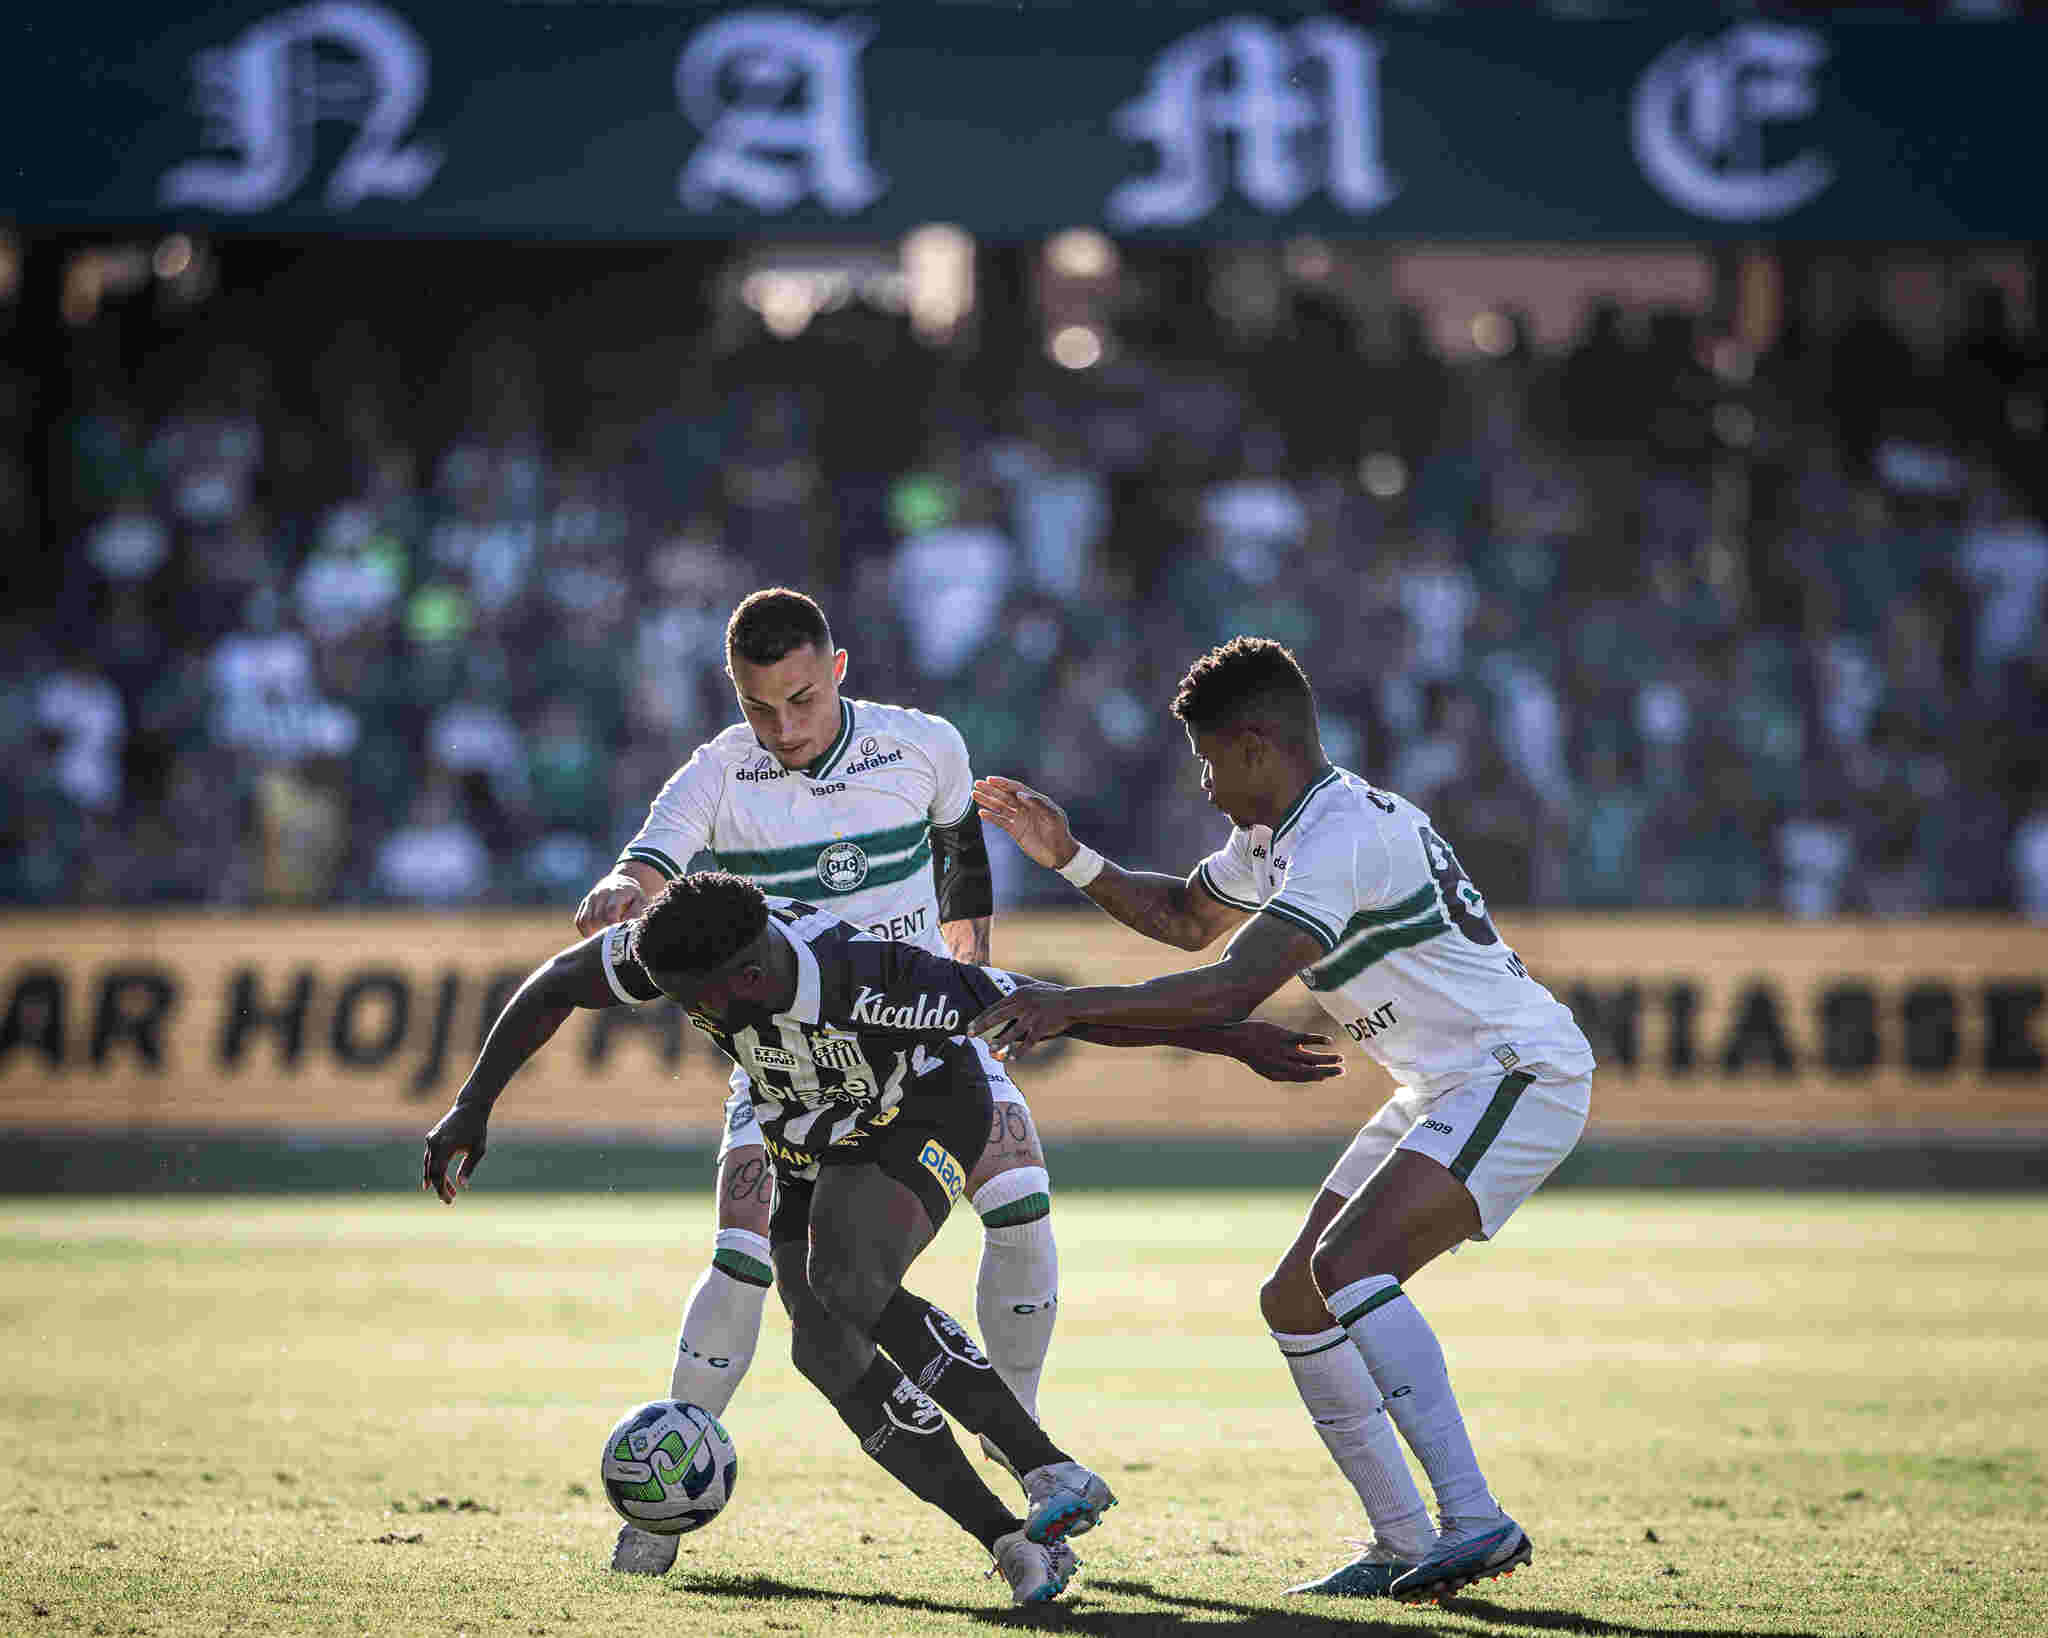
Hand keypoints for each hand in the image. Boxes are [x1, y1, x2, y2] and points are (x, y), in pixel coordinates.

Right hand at [423, 1102, 490, 1202]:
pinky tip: (437, 1181)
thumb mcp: (478, 1150)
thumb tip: (462, 1185)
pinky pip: (430, 1157)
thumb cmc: (477, 1129)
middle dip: (440, 1187)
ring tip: (451, 1192)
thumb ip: (469, 1167)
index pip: (439, 1174)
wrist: (470, 1107)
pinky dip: (434, 1169)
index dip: (442, 1189)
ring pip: (430, 1166)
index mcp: (445, 1146)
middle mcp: (434, 1143)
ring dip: (438, 1179)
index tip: (449, 1200)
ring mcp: (431, 1140)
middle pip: (432, 1172)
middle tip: (449, 1200)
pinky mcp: (431, 1138)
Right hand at [574, 872, 644, 935]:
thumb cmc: (633, 895)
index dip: (612, 924)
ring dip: (593, 931)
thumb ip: (637, 911)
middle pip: (597, 917)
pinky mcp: (585, 903)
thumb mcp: (641, 900)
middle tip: (613, 935)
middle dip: (605, 929)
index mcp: (617, 892)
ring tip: (604, 935)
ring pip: (586, 920)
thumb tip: (624, 921)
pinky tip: (593, 935)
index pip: (610, 910)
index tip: (617, 932)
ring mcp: (591, 898)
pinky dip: (584, 930)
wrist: (620, 882)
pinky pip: (579, 920)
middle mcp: (601, 893)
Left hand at [969, 989, 1075, 1059]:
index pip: (996, 1007)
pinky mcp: (1042, 1026)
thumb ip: (1020, 996)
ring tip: (991, 1049)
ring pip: (1012, 1031)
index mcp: (1020, 994)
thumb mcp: (1034, 990)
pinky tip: (1013, 1058)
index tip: (971, 1025)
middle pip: (998, 1017)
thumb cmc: (1053, 997)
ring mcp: (1033, 1015)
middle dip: (981, 1026)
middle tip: (969, 1034)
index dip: (982, 1017)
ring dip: (1001, 1042)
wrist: (1074, 1002)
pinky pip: (1028, 1042)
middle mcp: (1024, 1004)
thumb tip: (1006, 1002)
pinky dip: (1020, 1051)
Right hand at [973, 776, 1081, 872]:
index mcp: (1035, 801)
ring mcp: (1020, 819)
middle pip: (1005, 796)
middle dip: (991, 789)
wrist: (1059, 854)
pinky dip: (991, 817)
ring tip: (974, 794)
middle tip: (977, 784)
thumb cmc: (1060, 833)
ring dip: (987, 800)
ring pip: (1000, 807)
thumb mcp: (1053, 817)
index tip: (990, 779)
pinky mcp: (1015, 830)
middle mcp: (1026, 808)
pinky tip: (982, 812)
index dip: (1003, 783)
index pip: (1016, 789)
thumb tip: (1020, 794)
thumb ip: (1038, 804)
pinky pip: (1000, 821)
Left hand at [1221, 1021, 1344, 1083]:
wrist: (1234, 1039)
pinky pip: (1304, 1039)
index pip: (1301, 1078)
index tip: (1328, 1077)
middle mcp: (1282, 1065)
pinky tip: (1329, 1042)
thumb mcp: (1265, 1066)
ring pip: (1310, 1058)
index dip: (1316, 1078)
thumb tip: (1301, 1071)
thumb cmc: (1252, 1052)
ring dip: (1327, 1059)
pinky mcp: (1283, 1036)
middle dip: (1327, 1072)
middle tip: (1342, 1071)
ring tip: (1340, 1059)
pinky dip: (1318, 1041)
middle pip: (1309, 1070)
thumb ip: (1283, 1069)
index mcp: (1277, 1074)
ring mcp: (1283, 1051)